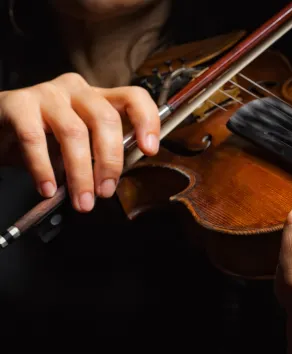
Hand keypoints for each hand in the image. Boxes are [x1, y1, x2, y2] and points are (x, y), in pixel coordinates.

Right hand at [0, 72, 159, 211]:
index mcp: (100, 98)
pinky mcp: (18, 104)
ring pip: (73, 132)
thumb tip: (115, 180)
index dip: (146, 121)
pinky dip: (43, 168)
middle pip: (105, 118)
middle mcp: (77, 90)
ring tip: (81, 200)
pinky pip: (35, 138)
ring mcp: (47, 94)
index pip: (133, 97)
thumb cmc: (45, 139)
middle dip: (109, 161)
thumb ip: (100, 154)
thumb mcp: (80, 146)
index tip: (149, 150)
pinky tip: (47, 188)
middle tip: (105, 192)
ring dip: (80, 173)